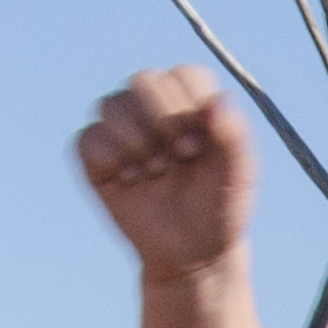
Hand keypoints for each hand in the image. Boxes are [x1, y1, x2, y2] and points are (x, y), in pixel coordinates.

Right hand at [74, 69, 260, 280]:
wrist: (193, 252)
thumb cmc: (219, 207)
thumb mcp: (239, 174)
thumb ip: (234, 134)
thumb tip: (217, 100)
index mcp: (192, 104)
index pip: (183, 75)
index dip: (190, 104)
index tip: (201, 144)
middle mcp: (154, 109)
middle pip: (143, 79)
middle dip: (163, 118)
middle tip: (182, 156)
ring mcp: (122, 130)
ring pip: (111, 105)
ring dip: (137, 141)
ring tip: (156, 172)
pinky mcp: (96, 157)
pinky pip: (88, 138)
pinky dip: (110, 159)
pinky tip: (131, 181)